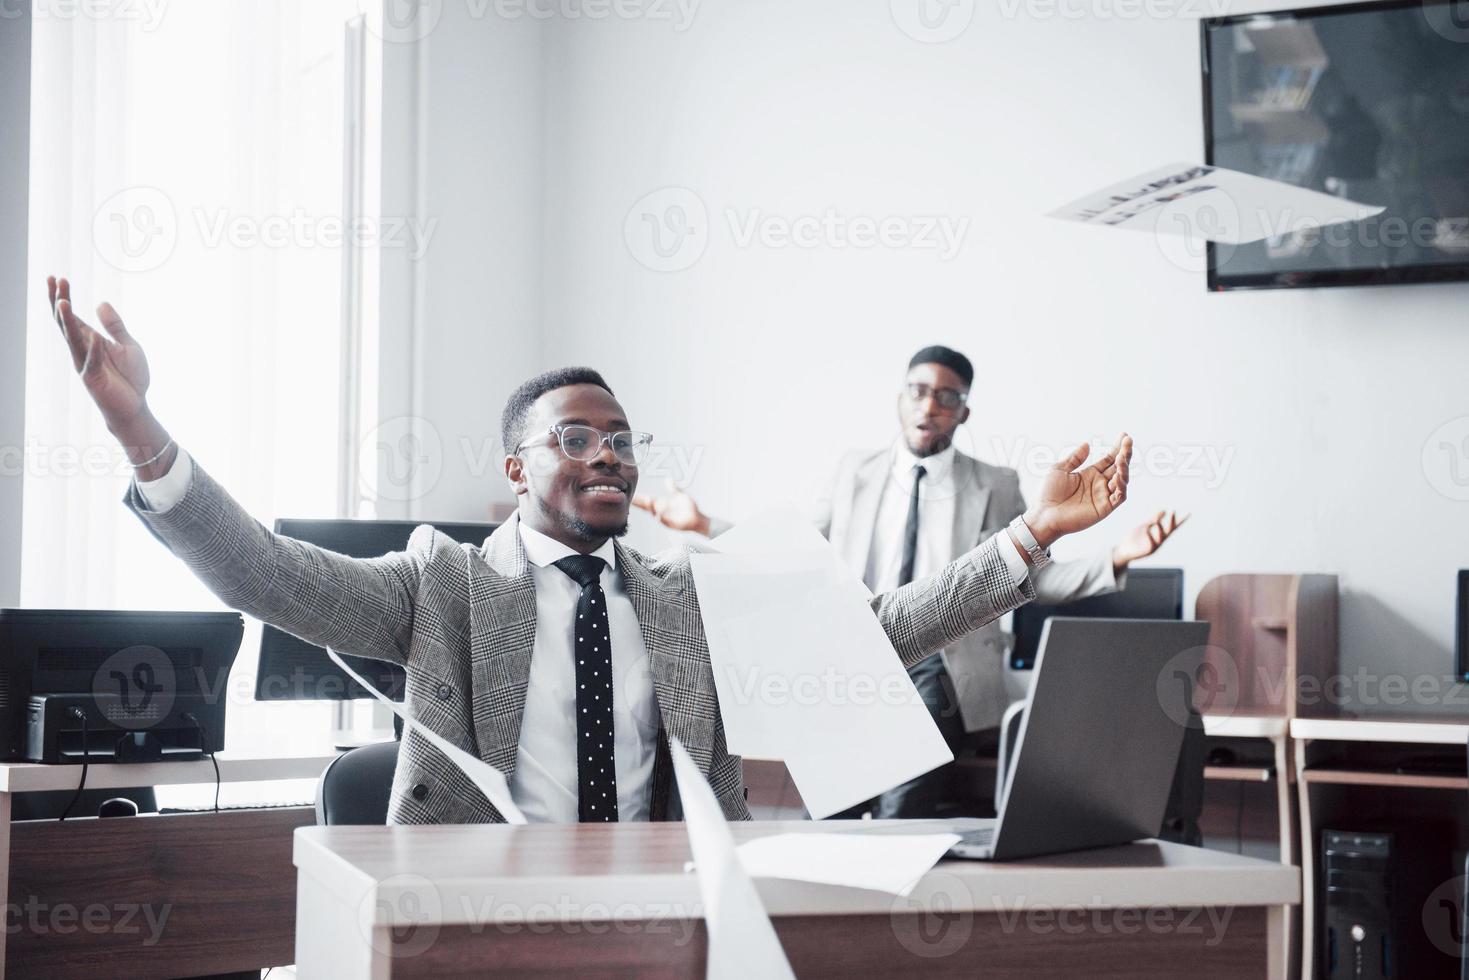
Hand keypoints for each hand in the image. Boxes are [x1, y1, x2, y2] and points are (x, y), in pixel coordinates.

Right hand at [48, 276, 150, 432]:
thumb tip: (100, 303)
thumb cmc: (131, 377)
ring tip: (63, 302)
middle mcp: (84, 350)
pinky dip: (94, 350)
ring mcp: (86, 364)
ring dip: (68, 321)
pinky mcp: (93, 379)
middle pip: (65, 323)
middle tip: (54, 281)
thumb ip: (115, 326)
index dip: (63, 297)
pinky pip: (92, 362)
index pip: (72, 316)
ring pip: (73, 340)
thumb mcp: (128, 345)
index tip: (57, 277)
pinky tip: (95, 337)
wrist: (136, 405)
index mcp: (91, 340)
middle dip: (59, 302)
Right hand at [631, 480, 711, 535]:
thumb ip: (673, 488)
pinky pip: (664, 520)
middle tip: (631, 498)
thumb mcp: (680, 495)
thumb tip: (668, 479)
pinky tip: (658, 512)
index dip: (639, 497)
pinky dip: (661, 516)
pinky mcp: (671, 524)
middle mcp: (661, 511)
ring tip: (648, 499)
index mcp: (662, 504)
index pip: (648, 500)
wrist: (698, 518)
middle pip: (647, 507)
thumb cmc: (689, 508)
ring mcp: (665, 518)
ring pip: (654, 513)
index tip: (631, 494)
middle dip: (639, 503)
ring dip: (651, 507)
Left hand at [1022, 434, 1132, 547]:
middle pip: (1119, 467)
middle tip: (1128, 441)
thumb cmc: (1049, 493)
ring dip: (1124, 468)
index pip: (1109, 459)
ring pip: (1122, 480)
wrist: (1043, 514)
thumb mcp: (1060, 470)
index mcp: (1090, 474)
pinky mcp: (1104, 508)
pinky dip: (1122, 486)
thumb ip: (1075, 458)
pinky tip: (1118, 475)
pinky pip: (1119, 496)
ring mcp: (1103, 496)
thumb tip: (1087, 444)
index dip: (1118, 448)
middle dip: (1125, 454)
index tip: (1124, 435)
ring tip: (1122, 457)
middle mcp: (1099, 484)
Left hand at [1112, 510, 1188, 570]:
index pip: (1173, 526)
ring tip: (1157, 522)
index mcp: (1160, 534)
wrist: (1123, 551)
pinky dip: (1150, 536)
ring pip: (1161, 538)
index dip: (1180, 520)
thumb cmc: (1134, 539)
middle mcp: (1159, 541)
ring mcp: (1154, 546)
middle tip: (1172, 511)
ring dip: (1160, 529)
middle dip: (1171, 522)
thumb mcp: (1145, 526)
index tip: (1189, 513)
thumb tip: (1164, 510)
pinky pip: (1151, 544)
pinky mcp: (1147, 552)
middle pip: (1169, 531)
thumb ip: (1154, 519)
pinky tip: (1147, 529)